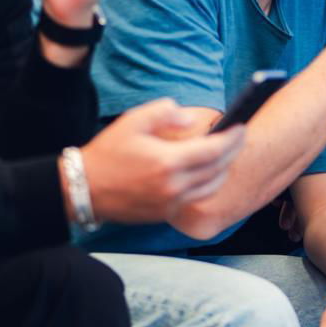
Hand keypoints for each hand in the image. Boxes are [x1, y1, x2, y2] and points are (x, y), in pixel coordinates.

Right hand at [78, 98, 244, 224]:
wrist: (84, 189)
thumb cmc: (108, 152)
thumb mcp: (133, 120)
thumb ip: (166, 112)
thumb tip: (192, 119)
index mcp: (168, 162)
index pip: (214, 150)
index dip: (233, 138)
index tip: (242, 126)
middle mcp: (173, 186)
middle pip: (219, 169)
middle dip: (233, 151)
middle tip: (238, 136)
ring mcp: (170, 203)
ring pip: (211, 187)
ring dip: (223, 169)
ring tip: (223, 152)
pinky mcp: (165, 214)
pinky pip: (196, 198)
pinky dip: (206, 183)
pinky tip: (204, 170)